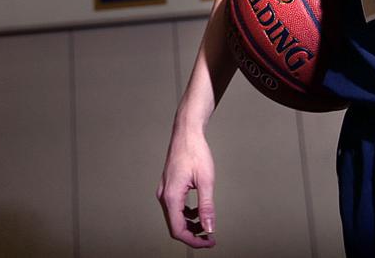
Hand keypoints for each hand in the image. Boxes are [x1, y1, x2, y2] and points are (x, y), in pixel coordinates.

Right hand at [156, 125, 216, 247]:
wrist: (186, 132)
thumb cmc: (195, 152)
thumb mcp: (206, 181)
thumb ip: (206, 207)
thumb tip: (209, 228)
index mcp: (172, 196)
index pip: (178, 230)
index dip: (194, 240)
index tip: (209, 241)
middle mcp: (164, 195)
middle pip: (175, 226)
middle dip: (193, 234)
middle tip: (210, 237)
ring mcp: (165, 190)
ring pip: (175, 217)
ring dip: (190, 225)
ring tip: (206, 225)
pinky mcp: (168, 186)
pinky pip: (175, 207)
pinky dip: (187, 214)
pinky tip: (198, 211)